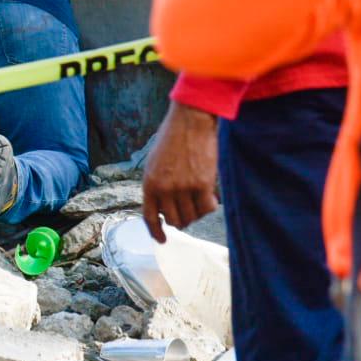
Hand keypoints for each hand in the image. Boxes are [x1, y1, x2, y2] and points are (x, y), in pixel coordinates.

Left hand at [141, 101, 218, 239]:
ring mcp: (184, 188)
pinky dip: (210, 206)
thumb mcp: (155, 162)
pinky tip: (211, 197)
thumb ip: (157, 185)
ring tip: (200, 198)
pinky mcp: (203, 184)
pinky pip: (208, 208)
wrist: (190, 120)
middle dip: (182, 219)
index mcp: (149, 183)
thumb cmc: (173, 138)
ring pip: (192, 216)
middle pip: (174, 220)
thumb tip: (164, 208)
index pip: (150, 216)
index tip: (162, 240)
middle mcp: (165, 189)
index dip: (157, 231)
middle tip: (189, 210)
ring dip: (197, 212)